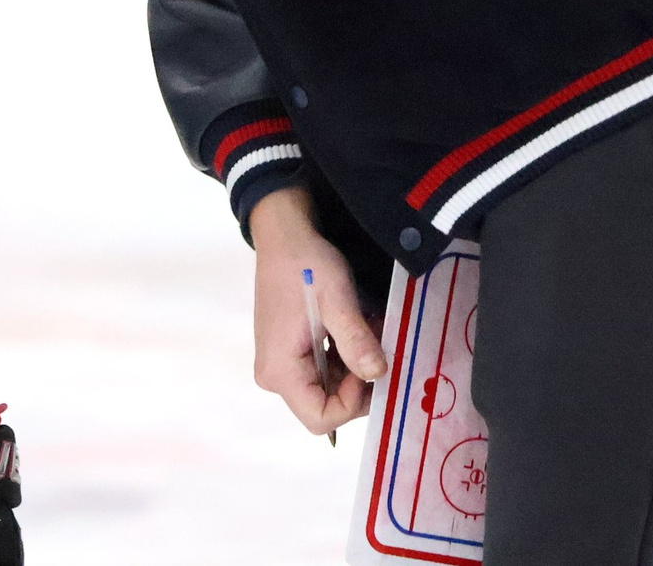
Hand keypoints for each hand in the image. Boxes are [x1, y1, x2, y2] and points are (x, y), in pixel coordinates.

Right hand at [249, 185, 385, 433]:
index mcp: (280, 370)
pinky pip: (320, 373)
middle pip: (324, 407)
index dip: (353, 403)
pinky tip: (355, 330)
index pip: (321, 418)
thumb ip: (356, 342)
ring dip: (354, 369)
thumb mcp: (337, 301)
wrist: (283, 234)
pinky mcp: (286, 352)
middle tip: (376, 347)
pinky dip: (343, 358)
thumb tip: (379, 376)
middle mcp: (274, 375)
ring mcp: (279, 364)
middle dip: (358, 385)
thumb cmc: (306, 266)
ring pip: (326, 390)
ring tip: (368, 332)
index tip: (370, 366)